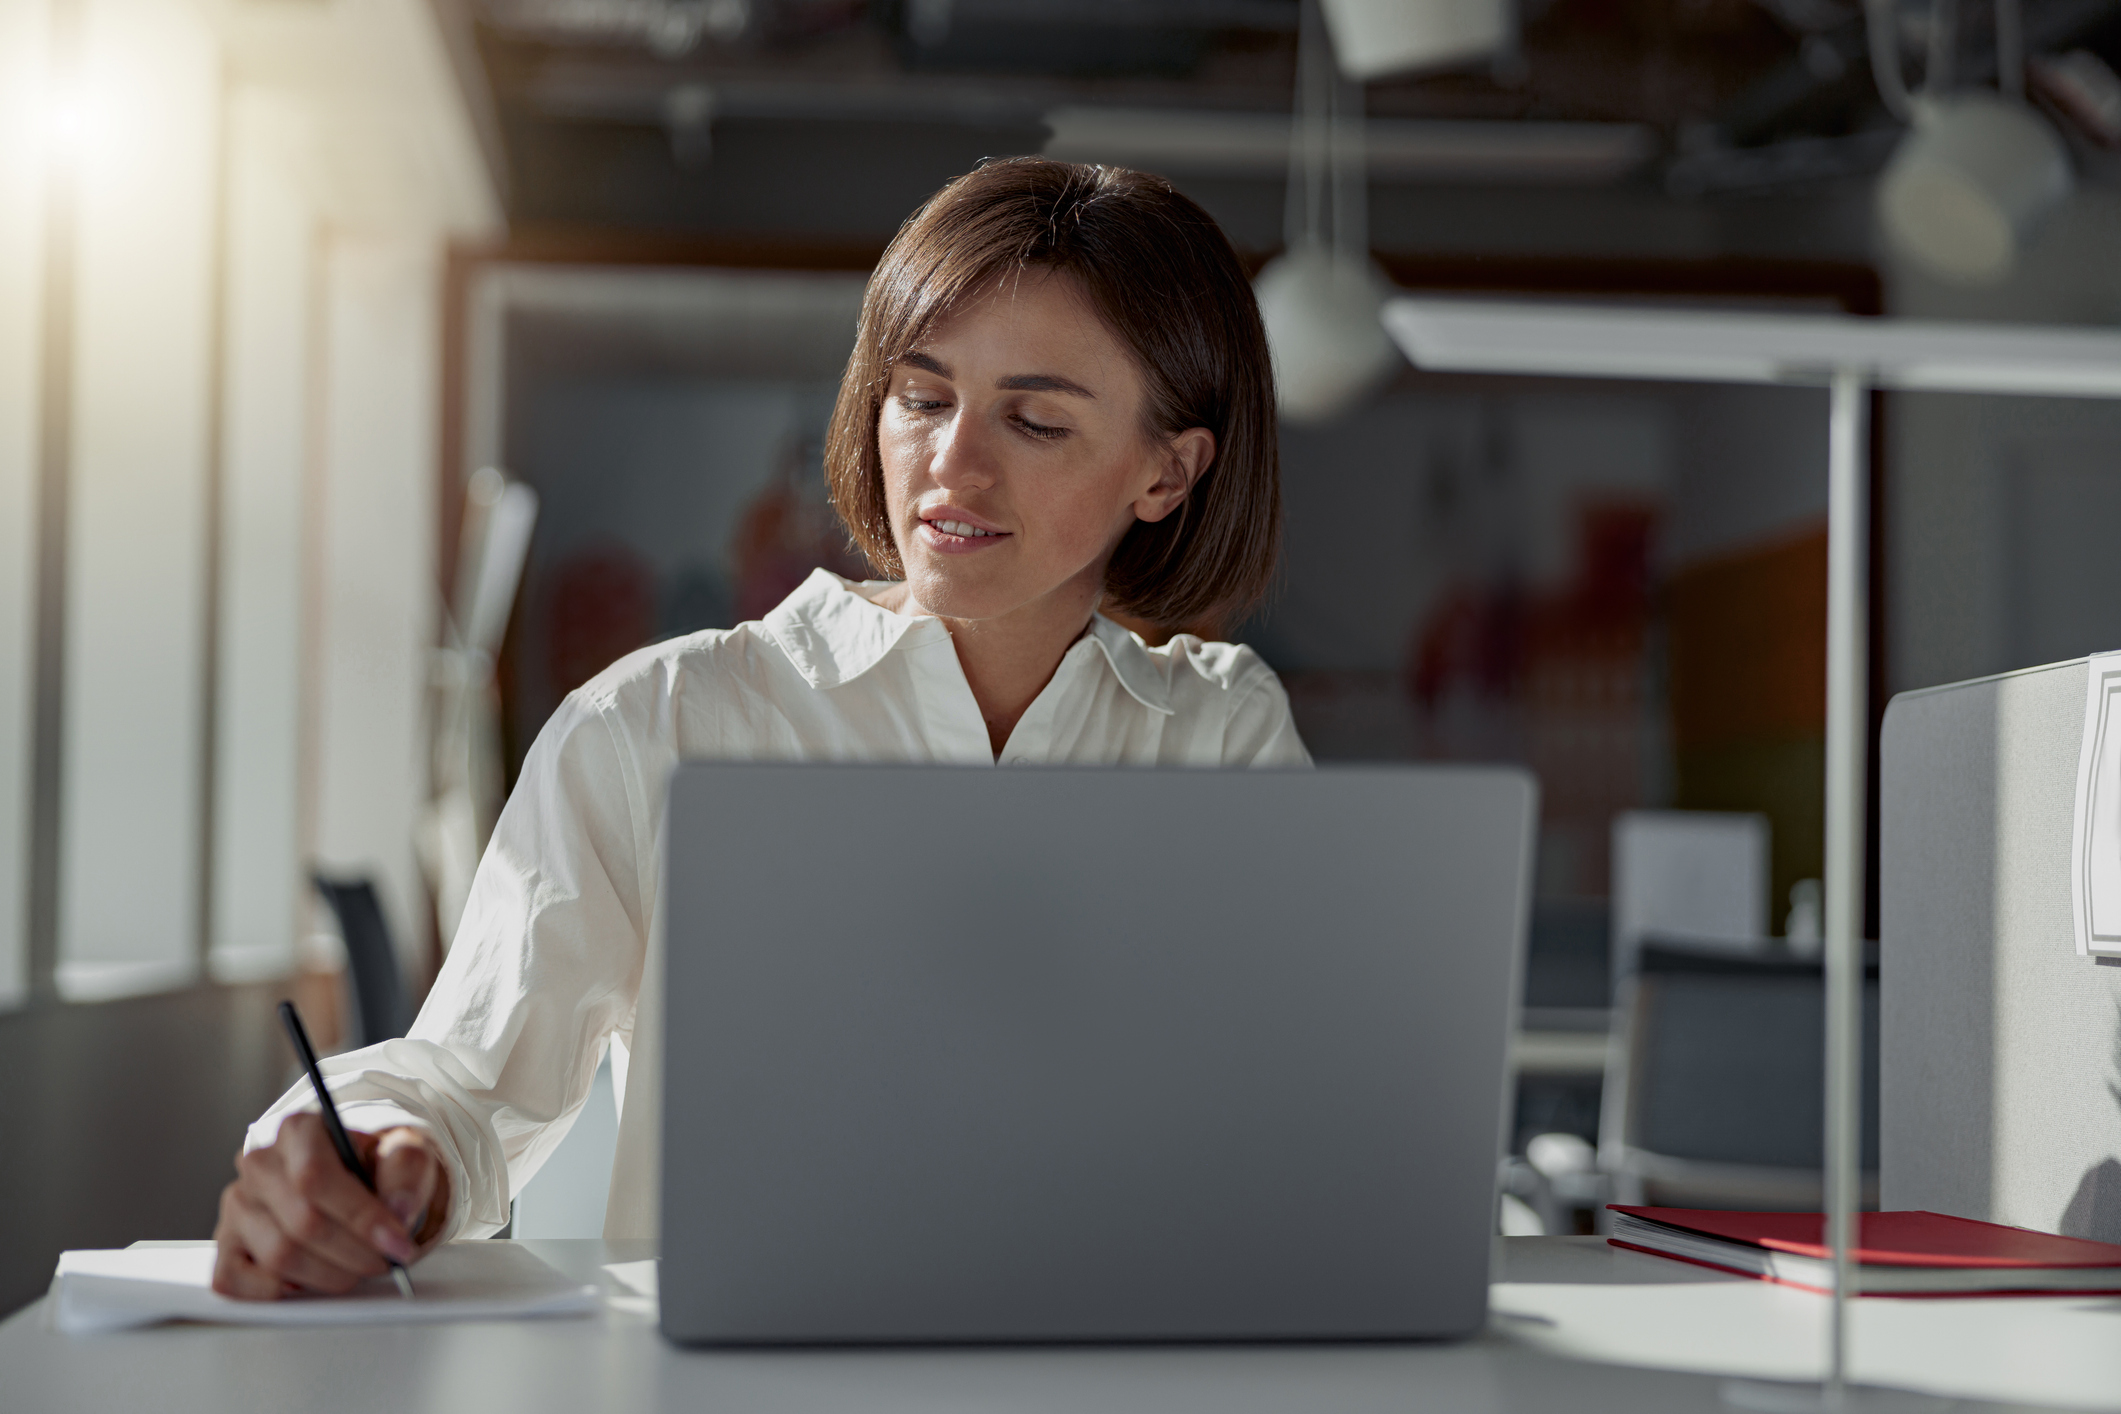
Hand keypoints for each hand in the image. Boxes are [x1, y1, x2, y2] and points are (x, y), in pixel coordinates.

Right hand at [212, 1117, 450, 1299]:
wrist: (357, 1178)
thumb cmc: (375, 1165)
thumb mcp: (404, 1152)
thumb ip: (406, 1170)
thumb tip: (397, 1209)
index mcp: (298, 1131)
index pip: (315, 1177)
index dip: (360, 1217)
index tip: (396, 1242)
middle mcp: (259, 1164)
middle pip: (301, 1222)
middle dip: (354, 1252)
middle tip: (385, 1260)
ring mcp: (238, 1205)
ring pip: (277, 1254)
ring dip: (328, 1274)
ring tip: (358, 1268)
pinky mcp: (227, 1244)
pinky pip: (235, 1279)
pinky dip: (278, 1291)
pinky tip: (310, 1280)